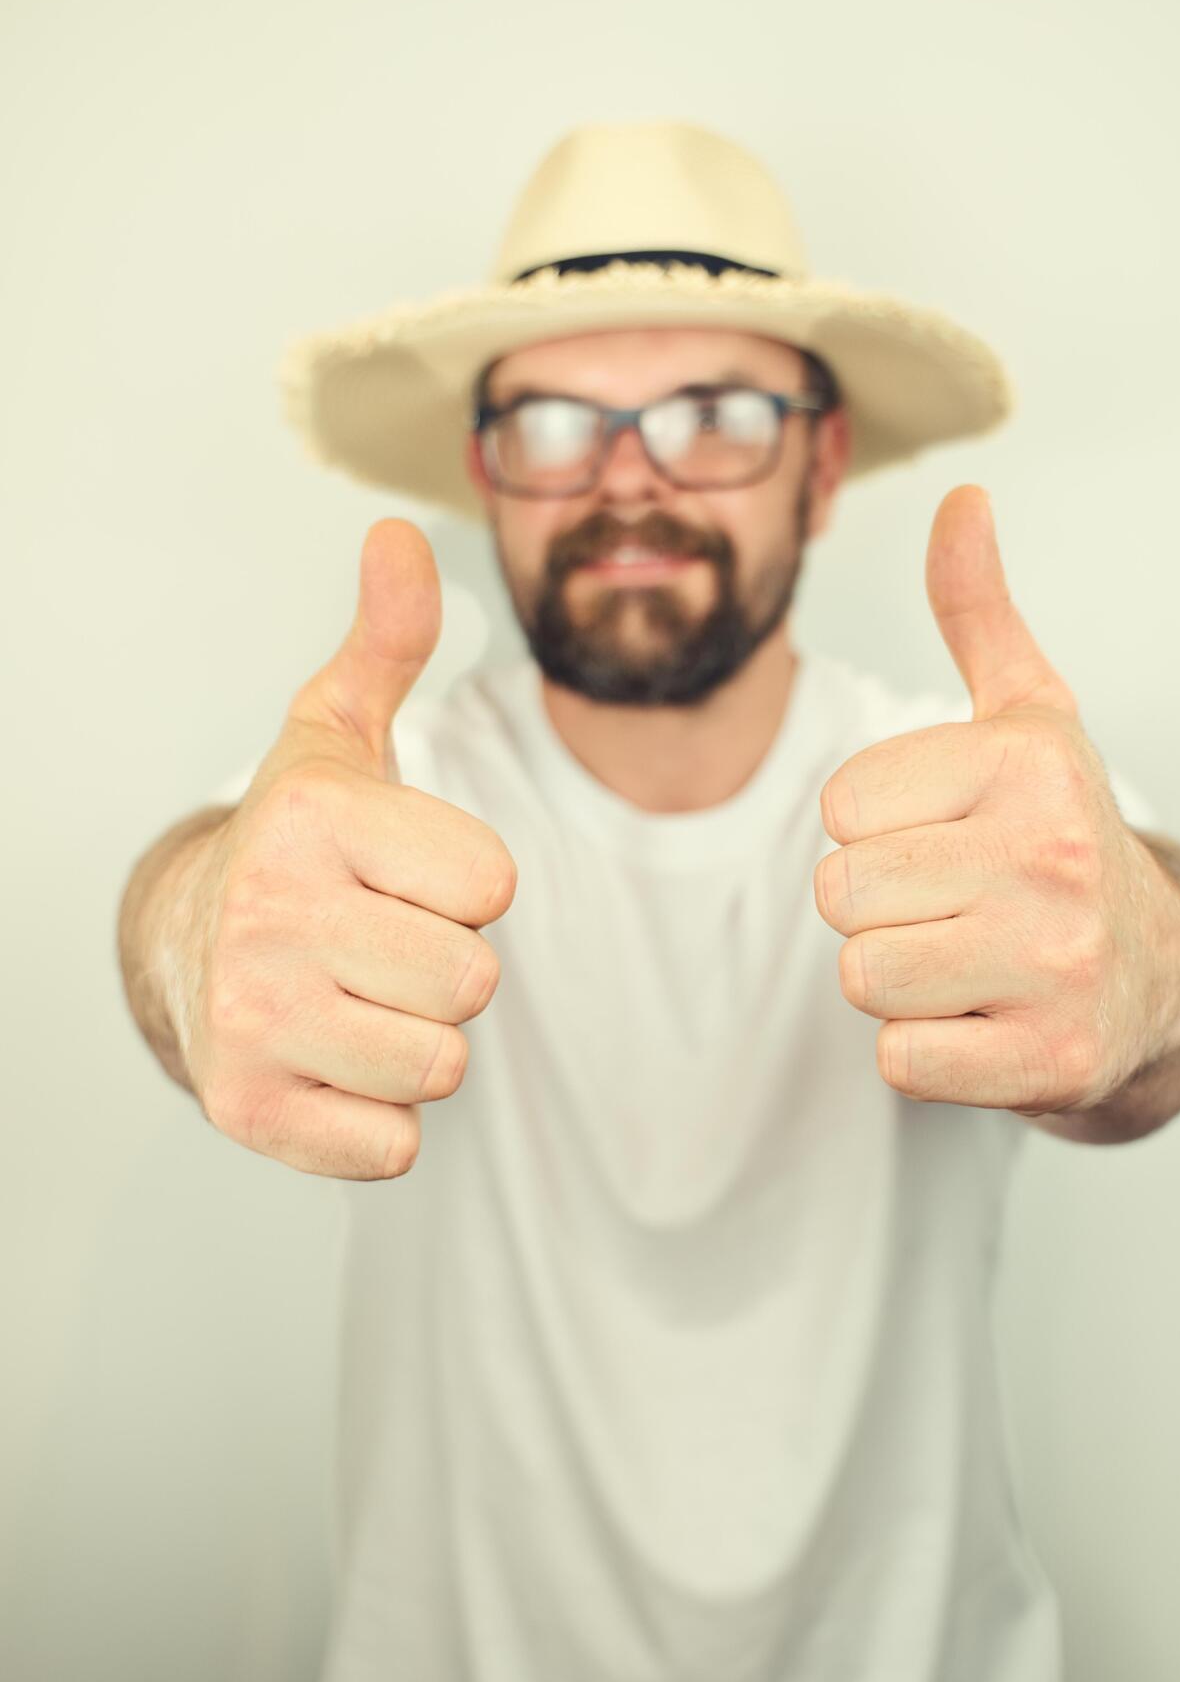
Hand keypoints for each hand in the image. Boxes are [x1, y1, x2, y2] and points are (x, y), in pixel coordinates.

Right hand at [171, 519, 517, 1178]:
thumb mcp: (337, 733)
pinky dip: (377, 1118)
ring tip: (353, 996)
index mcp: (314, 818)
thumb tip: (400, 535)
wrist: (184, 944)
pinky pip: (393, 1145)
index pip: (493, 884)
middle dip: (445, 966)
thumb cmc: (298, 842)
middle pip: (473, 981)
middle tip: (379, 940)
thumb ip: (388, 639)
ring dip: (416, 1040)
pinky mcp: (246, 1111)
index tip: (405, 872)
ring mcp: (251, 1019)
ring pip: (441, 1064)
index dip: (466, 884)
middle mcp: (271, 914)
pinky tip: (329, 1060)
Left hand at [812, 485, 1179, 1118]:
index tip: (943, 833)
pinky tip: (988, 1020)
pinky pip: (899, 1061)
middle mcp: (1052, 855)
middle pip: (839, 894)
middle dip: (877, 907)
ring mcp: (1060, 964)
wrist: (1163, 976)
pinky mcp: (1054, 1060)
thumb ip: (977, 610)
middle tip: (954, 904)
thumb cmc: (1060, 835)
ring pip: (862, 976)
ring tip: (970, 959)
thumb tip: (961, 497)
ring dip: (898, 980)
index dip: (872, 829)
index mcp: (1028, 762)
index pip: (840, 807)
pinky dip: (925, 1053)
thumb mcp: (1029, 717)